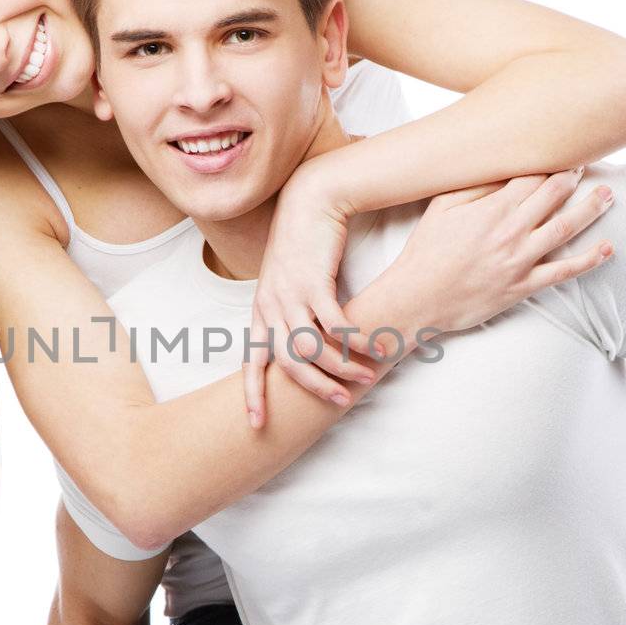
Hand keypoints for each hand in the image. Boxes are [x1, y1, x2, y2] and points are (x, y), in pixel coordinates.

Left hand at [244, 172, 377, 426]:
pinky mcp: (313, 281)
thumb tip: (312, 343)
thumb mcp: (291, 282)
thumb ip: (296, 313)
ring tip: (364, 378)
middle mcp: (270, 306)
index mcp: (261, 309)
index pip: (252, 359)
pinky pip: (333, 323)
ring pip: (311, 347)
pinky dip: (354, 340)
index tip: (256, 423)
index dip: (252, 393)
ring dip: (339, 367)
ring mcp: (290, 294)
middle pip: (287, 362)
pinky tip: (373, 347)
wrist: (310, 201)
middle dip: (314, 387)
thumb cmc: (305, 245)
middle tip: (340, 401)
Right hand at [368, 168, 614, 340]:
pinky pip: (563, 272)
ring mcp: (520, 259)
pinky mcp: (523, 285)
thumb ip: (473, 186)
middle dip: (574, 176)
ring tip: (608, 195)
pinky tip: (608, 249)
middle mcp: (511, 230)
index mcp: (491, 208)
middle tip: (590, 164)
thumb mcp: (440, 208)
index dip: (550, 160)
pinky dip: (589, 260)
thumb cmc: (426, 251)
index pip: (531, 175)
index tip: (564, 149)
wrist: (418, 297)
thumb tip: (499, 167)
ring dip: (591, 209)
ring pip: (565, 228)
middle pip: (553, 195)